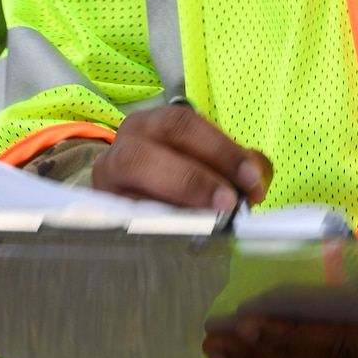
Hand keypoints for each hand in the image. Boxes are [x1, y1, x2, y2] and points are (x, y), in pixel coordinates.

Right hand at [92, 104, 272, 211]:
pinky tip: (181, 233)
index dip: (222, 150)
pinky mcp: (102, 206)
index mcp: (155, 123)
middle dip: (198, 173)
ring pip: (134, 166)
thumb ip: (237, 168)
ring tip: (209, 217)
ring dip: (176, 192)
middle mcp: (126, 141)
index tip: (251, 179)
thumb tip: (255, 181)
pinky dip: (155, 221)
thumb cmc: (178, 182)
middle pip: (156, 143)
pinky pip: (124, 210)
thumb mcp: (209, 167)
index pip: (185, 124)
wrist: (133, 208)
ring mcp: (108, 173)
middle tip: (230, 201)